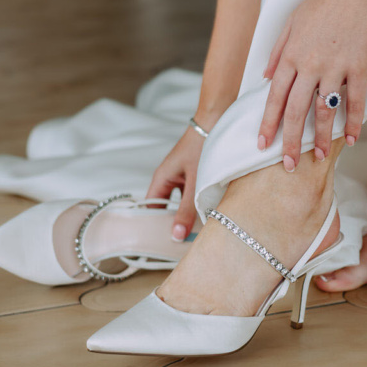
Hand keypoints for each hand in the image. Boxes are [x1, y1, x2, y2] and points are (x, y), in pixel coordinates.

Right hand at [146, 123, 208, 240]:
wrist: (217, 121)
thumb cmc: (202, 146)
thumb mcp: (195, 182)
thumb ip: (187, 210)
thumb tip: (176, 236)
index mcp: (162, 179)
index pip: (150, 208)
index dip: (152, 225)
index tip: (159, 245)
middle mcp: (169, 179)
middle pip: (165, 208)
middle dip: (171, 224)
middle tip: (179, 245)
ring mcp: (183, 178)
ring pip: (180, 203)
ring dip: (187, 215)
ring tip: (194, 235)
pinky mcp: (196, 177)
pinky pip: (192, 197)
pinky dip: (197, 206)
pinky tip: (207, 216)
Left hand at [258, 0, 366, 170]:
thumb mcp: (292, 19)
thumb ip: (278, 50)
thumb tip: (265, 75)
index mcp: (291, 55)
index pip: (274, 97)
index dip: (267, 123)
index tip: (262, 144)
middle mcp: (310, 65)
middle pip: (295, 112)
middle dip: (289, 142)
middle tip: (287, 165)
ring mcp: (336, 68)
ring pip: (324, 112)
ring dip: (321, 138)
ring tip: (318, 158)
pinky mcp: (360, 67)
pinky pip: (356, 101)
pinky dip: (354, 122)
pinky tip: (353, 138)